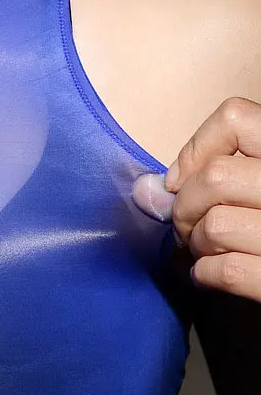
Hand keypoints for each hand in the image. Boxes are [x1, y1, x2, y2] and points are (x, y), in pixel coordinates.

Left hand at [164, 96, 260, 300]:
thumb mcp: (256, 188)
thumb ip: (209, 179)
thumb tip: (144, 189)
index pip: (235, 118)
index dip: (196, 149)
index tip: (183, 181)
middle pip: (215, 177)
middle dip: (185, 207)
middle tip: (189, 227)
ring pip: (215, 225)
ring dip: (197, 244)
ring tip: (206, 250)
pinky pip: (225, 270)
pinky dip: (204, 276)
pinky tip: (209, 276)